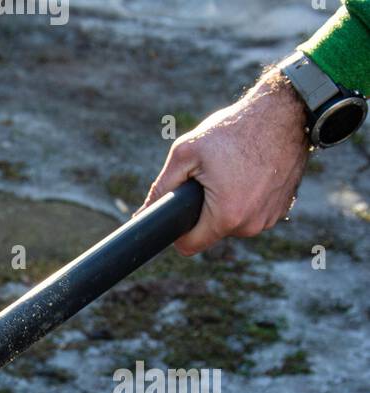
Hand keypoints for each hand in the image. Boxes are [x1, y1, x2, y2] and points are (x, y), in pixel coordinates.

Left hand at [142, 73, 309, 254]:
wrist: (286, 110)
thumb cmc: (233, 129)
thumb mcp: (186, 153)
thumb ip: (161, 188)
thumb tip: (142, 214)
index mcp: (226, 216)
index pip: (188, 246)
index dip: (177, 231)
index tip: (177, 211)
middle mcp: (252, 224)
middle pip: (210, 233)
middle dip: (203, 212)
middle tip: (209, 178)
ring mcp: (271, 218)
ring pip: (232, 224)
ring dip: (226, 205)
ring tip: (232, 172)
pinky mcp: (283, 208)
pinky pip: (252, 213)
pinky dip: (247, 198)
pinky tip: (251, 174)